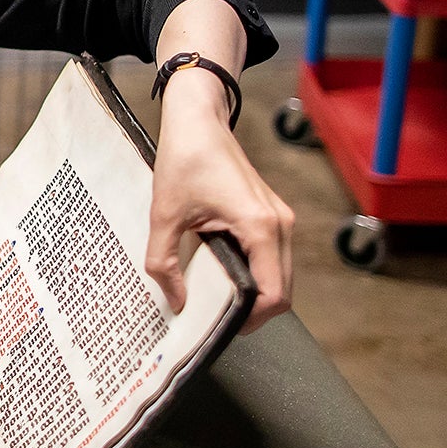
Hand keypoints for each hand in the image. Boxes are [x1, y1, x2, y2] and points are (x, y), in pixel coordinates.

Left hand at [145, 88, 293, 333]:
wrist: (199, 120)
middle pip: (283, 290)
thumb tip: (176, 301)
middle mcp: (280, 224)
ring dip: (255, 293)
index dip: (251, 319)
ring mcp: (280, 219)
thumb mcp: (164, 216)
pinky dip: (255, 274)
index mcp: (260, 226)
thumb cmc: (185, 159)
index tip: (221, 327)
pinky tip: (223, 275)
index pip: (274, 294)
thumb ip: (165, 262)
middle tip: (215, 321)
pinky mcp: (272, 215)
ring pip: (280, 275)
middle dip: (253, 312)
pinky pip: (272, 258)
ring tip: (217, 301)